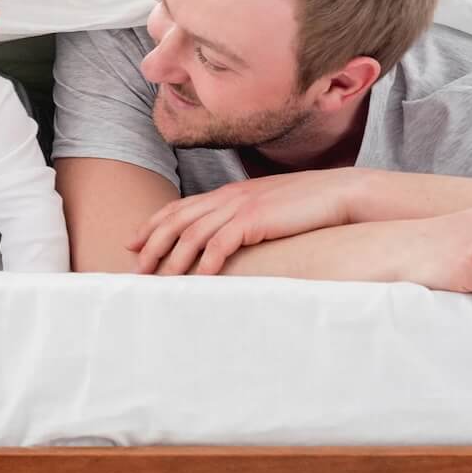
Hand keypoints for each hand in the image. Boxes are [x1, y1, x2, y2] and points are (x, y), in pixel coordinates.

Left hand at [131, 170, 361, 274]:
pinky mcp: (256, 219)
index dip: (153, 224)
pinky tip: (197, 279)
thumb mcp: (266, 208)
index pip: (180, 207)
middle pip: (178, 219)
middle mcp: (228, 196)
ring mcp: (240, 206)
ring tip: (160, 280)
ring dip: (173, 258)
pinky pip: (222, 242)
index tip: (132, 241)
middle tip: (136, 267)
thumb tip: (228, 239)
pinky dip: (206, 261)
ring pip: (194, 232)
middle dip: (152, 243)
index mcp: (228, 192)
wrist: (339, 193)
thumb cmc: (307, 205)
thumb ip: (243, 218)